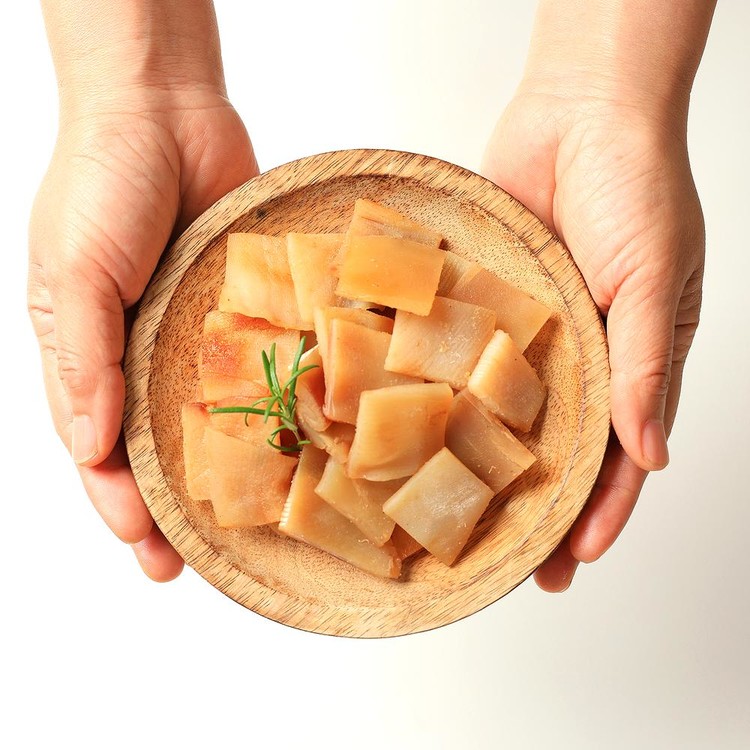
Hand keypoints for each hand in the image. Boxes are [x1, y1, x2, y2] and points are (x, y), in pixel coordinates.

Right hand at [28, 85, 257, 579]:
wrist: (165, 113)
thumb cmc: (101, 185)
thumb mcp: (72, 273)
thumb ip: (80, 359)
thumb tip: (89, 445)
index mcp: (88, 356)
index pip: (97, 449)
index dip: (117, 502)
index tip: (145, 549)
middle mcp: (143, 356)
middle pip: (155, 449)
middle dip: (168, 509)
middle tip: (190, 566)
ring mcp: (198, 338)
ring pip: (211, 420)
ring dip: (224, 471)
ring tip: (246, 525)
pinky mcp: (246, 312)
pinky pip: (260, 365)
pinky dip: (272, 404)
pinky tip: (294, 440)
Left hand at [483, 89, 703, 590]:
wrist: (579, 113)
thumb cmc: (636, 188)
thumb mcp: (656, 281)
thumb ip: (649, 366)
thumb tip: (651, 453)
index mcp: (633, 361)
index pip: (621, 454)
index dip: (602, 511)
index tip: (575, 561)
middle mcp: (578, 358)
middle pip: (559, 449)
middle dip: (542, 509)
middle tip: (516, 567)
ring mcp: (527, 336)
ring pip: (508, 416)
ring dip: (491, 466)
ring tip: (464, 519)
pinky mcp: (484, 306)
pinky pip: (465, 358)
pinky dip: (451, 395)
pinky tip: (426, 434)